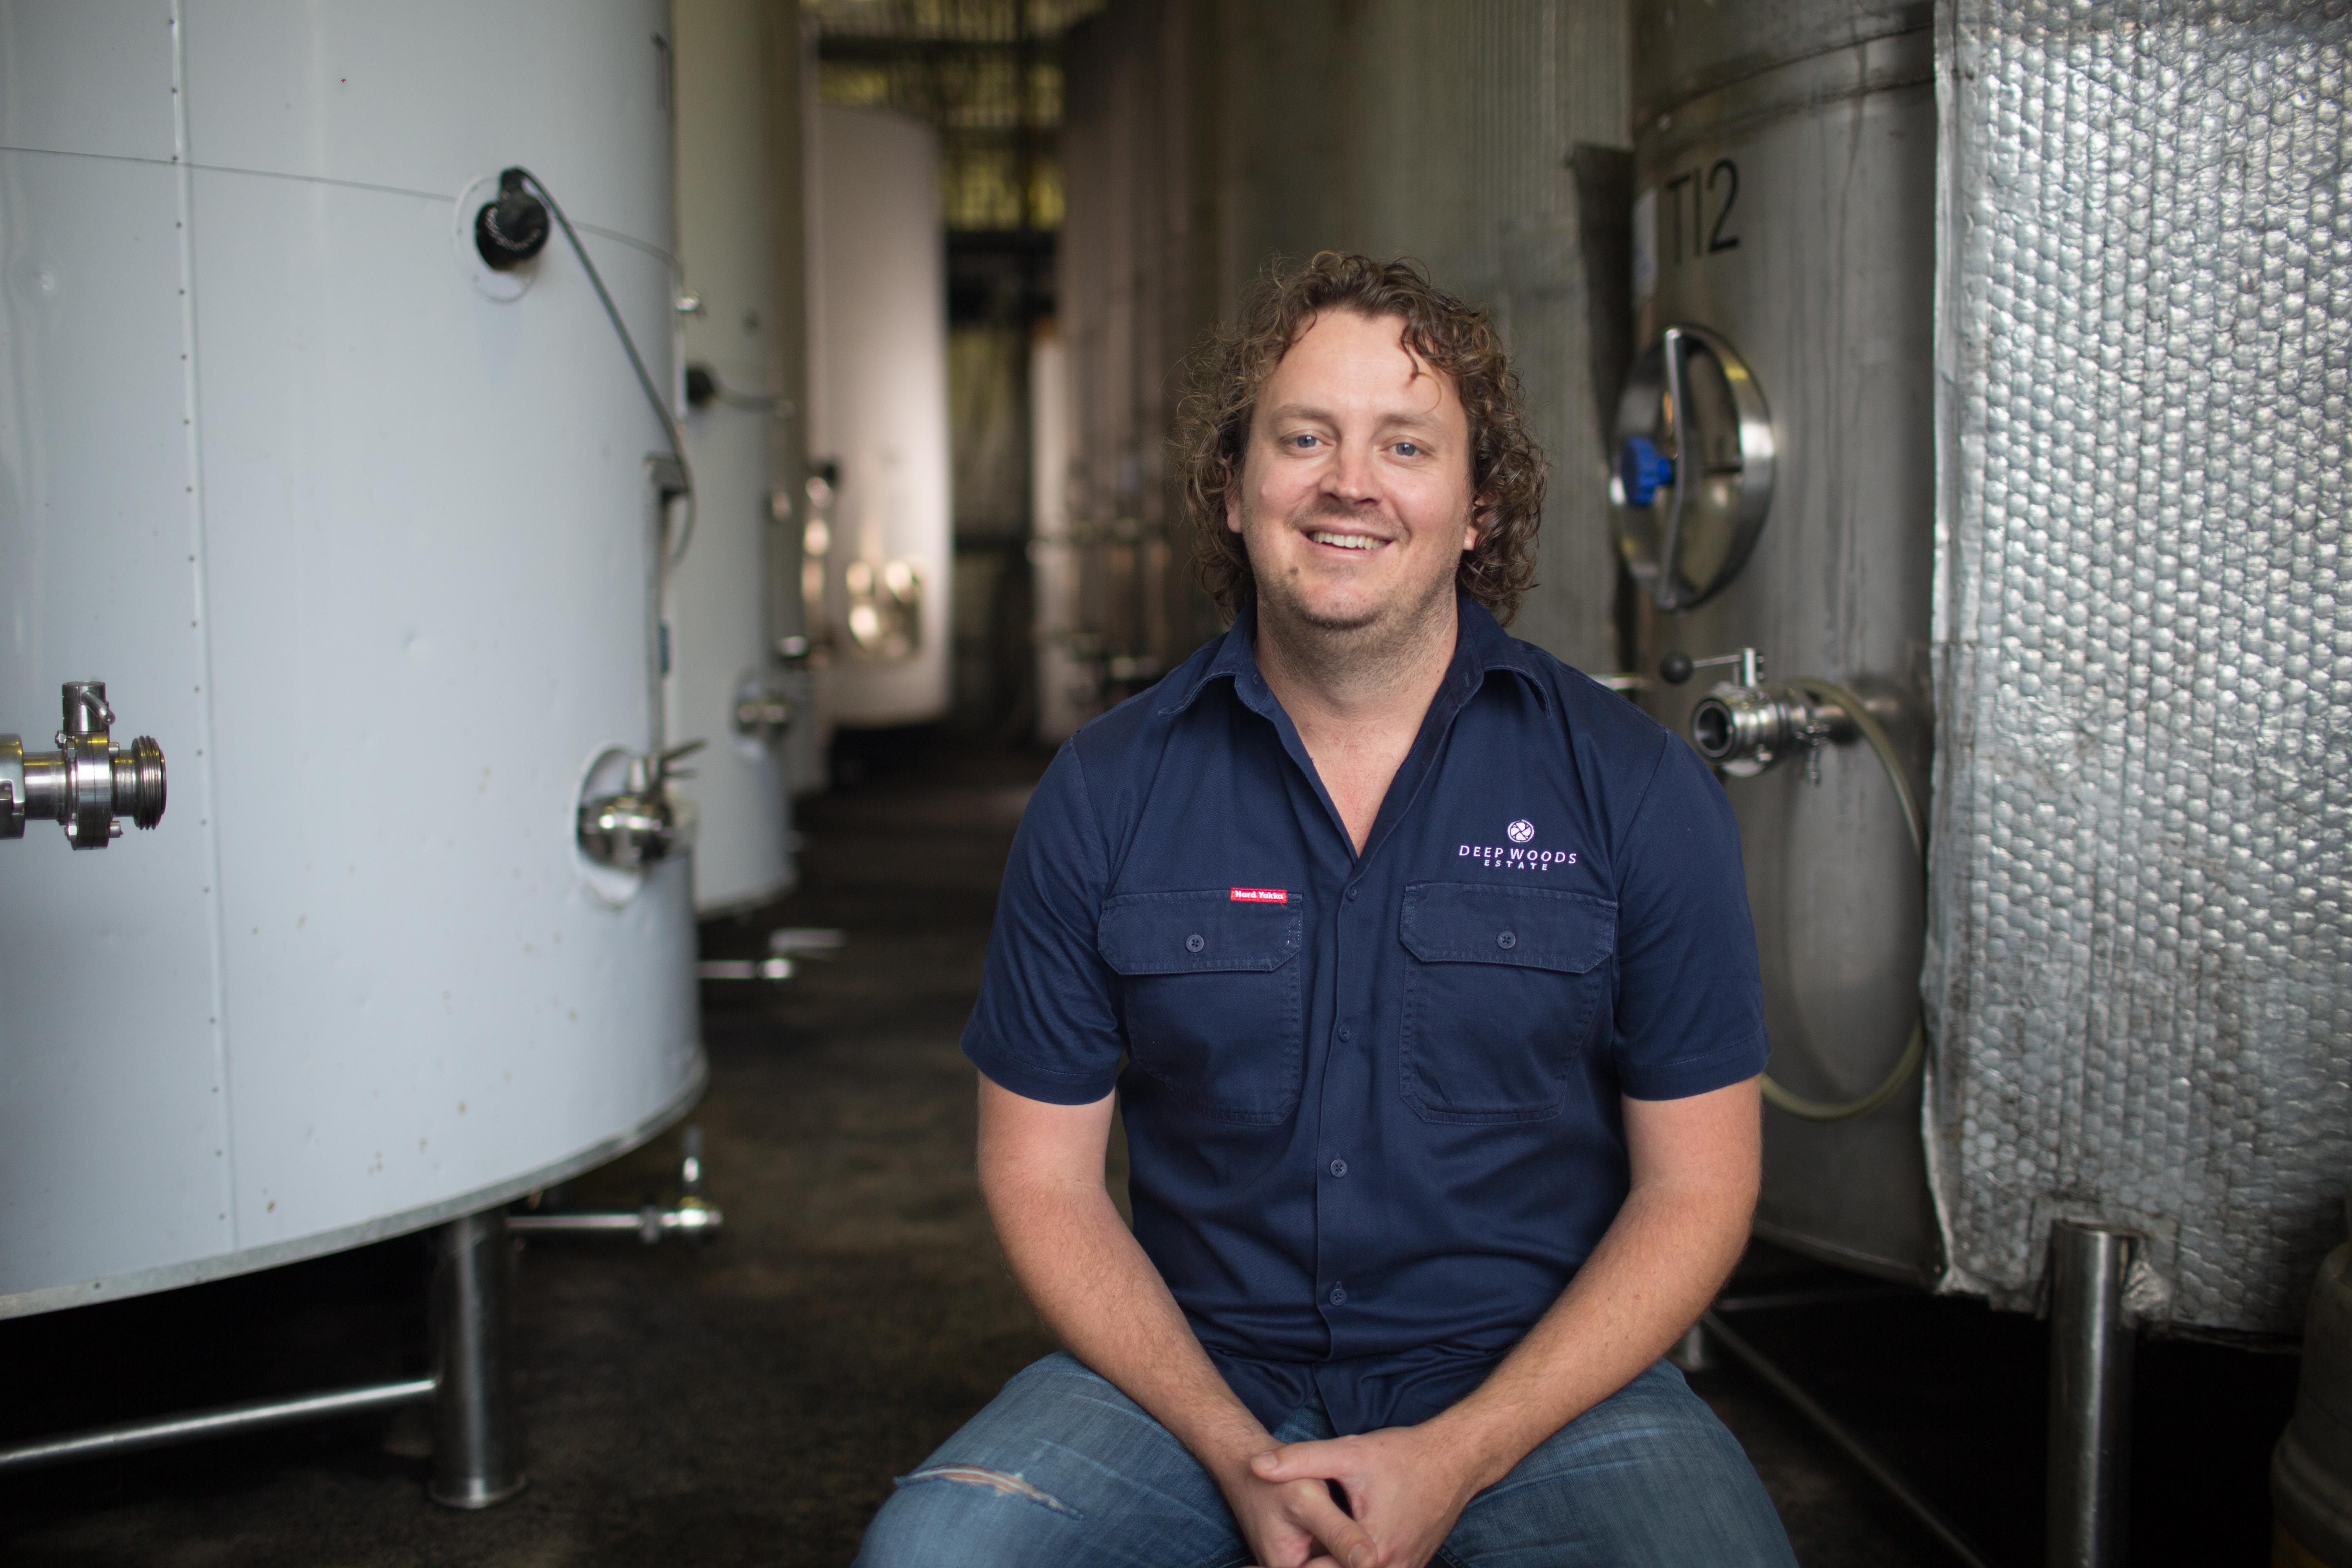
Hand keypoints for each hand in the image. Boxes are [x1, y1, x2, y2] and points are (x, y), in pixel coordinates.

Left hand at [1247, 1425, 1479, 1567]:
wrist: (1456, 1459)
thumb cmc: (1403, 1456)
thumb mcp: (1347, 1453)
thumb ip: (1299, 1459)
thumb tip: (1255, 1465)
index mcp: (1371, 1551)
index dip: (1291, 1564)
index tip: (1257, 1562)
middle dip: (1311, 1565)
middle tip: (1282, 1554)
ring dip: (1332, 1565)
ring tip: (1307, 1553)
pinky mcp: (1411, 1566)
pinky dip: (1352, 1565)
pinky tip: (1333, 1552)